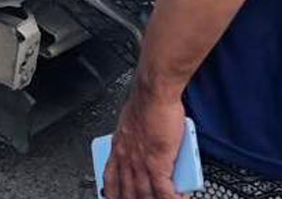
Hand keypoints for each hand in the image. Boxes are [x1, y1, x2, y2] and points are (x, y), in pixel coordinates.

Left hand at [103, 82, 186, 198]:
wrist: (154, 94)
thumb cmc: (146, 104)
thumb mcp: (131, 125)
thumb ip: (134, 141)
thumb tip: (143, 151)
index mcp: (118, 147)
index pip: (110, 177)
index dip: (111, 192)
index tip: (112, 197)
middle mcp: (126, 157)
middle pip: (127, 190)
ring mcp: (140, 162)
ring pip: (145, 194)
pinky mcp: (157, 163)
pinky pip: (164, 191)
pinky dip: (172, 198)